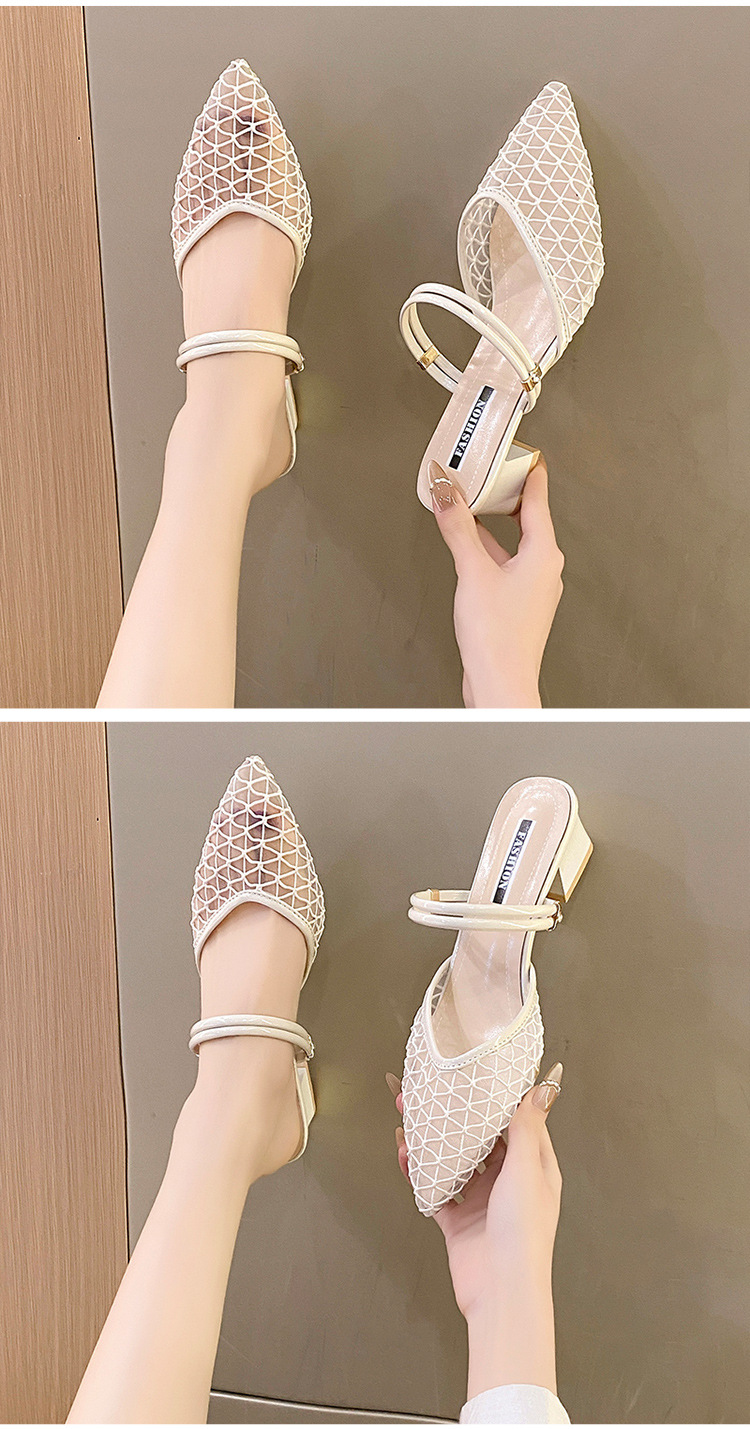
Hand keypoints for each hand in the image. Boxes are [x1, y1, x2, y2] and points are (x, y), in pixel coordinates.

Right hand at [388, 1063, 563, 1397]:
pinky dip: (419, 1171)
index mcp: (533, 1168)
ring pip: (454, 1160)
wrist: (500, 1292)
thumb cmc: (522, 1232)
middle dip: (456, 1115)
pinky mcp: (457, 1221)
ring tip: (409, 1113)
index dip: (499, 1097)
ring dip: (434, 1139)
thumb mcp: (528, 1171)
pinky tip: (405, 1153)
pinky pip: (435, 1188)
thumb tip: (545, 1086)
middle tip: (431, 1089)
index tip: (478, 1071)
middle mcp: (508, 1182)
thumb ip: (527, 1127)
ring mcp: (481, 1202)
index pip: (518, 1122)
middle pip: (480, 1139)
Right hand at [428, 459, 563, 708]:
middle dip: (507, 497)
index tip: (525, 454)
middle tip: (491, 474)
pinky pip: (507, 565)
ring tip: (474, 508)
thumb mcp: (473, 571)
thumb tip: (447, 493)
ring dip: (495, 526)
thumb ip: (458, 528)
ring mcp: (534, 590)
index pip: (538, 500)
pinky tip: (472, 552)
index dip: (529, 473)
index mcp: (544, 554)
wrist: (501, 684)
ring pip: (516, 545)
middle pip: (529, 520)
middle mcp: (545, 570)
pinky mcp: (520, 607)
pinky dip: (490, 551)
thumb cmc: (498, 638)